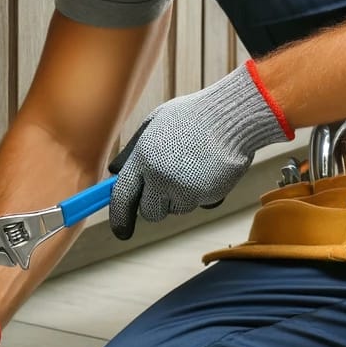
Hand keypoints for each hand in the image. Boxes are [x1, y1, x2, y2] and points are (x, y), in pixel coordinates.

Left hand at [108, 61, 290, 239]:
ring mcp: (184, 189)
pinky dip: (201, 193)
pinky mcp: (207, 196)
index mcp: (143, 158)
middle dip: (156, 204)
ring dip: (181, 195)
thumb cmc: (192, 116)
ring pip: (176, 209)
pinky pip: (198, 204)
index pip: (122, 197)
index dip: (119, 217)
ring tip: (193, 164)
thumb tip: (115, 173)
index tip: (121, 230)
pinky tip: (207, 168)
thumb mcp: (154, 123)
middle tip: (167, 182)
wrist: (230, 117)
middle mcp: (160, 177)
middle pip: (150, 212)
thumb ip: (133, 151)